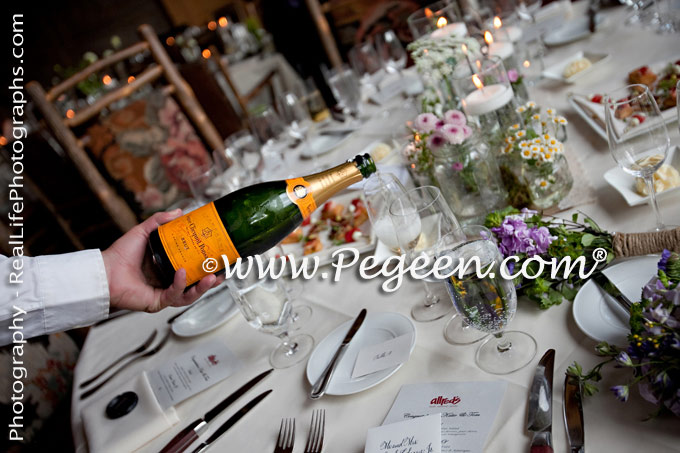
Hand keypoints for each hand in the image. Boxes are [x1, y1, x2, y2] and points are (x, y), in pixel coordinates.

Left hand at [102, 209, 219, 312]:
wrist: (104, 271)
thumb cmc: (120, 255)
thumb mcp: (143, 232)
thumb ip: (160, 220)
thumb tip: (180, 212)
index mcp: (168, 267)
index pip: (193, 268)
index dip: (207, 265)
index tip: (220, 258)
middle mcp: (168, 282)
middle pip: (196, 284)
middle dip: (212, 280)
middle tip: (223, 271)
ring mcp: (163, 293)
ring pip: (189, 294)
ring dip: (203, 287)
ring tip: (213, 277)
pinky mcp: (157, 302)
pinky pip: (174, 295)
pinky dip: (180, 284)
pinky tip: (183, 274)